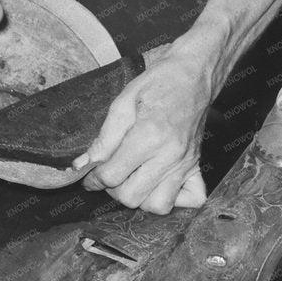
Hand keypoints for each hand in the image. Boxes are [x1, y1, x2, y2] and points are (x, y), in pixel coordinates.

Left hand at [73, 38, 215, 212]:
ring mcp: (186, 164)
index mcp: (148, 136)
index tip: (89, 173)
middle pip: (131, 197)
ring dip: (140, 196)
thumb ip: (103, 137)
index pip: (112, 175)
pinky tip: (159, 183)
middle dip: (113, 188)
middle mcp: (170, 155)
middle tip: (110, 172)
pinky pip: (190, 200)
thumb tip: (84, 164)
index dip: (93, 178)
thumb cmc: (158, 83)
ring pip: (157, 205)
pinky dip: (175, 200)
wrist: (193, 75)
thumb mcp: (122, 102)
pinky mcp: (197, 166)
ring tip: (133, 178)